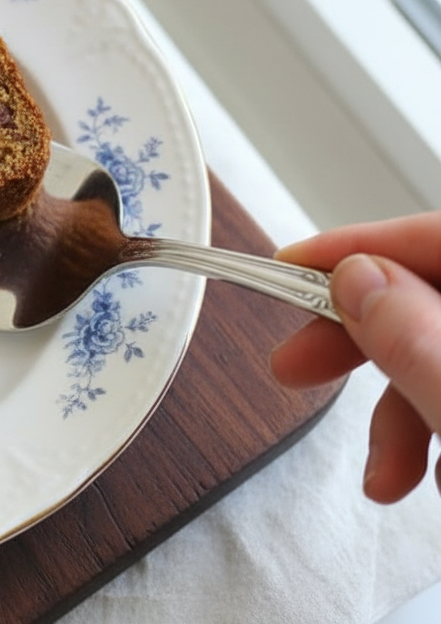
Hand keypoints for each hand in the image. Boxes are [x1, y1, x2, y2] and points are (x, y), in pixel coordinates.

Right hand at [273, 212, 440, 503]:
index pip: (437, 236)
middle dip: (364, 341)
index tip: (287, 267)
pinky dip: (438, 432)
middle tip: (295, 368)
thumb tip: (357, 280)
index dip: (361, 246)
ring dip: (400, 412)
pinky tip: (433, 476)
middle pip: (432, 298)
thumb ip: (418, 343)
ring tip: (382, 476)